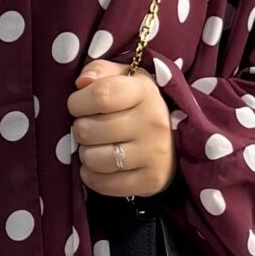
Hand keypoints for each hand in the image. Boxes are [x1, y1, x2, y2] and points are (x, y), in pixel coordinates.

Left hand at [67, 59, 175, 197]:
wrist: (176, 139)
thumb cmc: (139, 104)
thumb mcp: (125, 78)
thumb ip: (100, 71)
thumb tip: (82, 82)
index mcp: (145, 91)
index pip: (100, 95)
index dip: (78, 102)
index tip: (78, 106)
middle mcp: (153, 122)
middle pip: (89, 130)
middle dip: (80, 129)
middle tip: (89, 128)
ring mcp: (154, 154)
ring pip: (93, 159)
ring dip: (85, 154)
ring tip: (95, 147)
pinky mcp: (151, 181)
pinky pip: (103, 184)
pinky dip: (92, 177)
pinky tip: (99, 167)